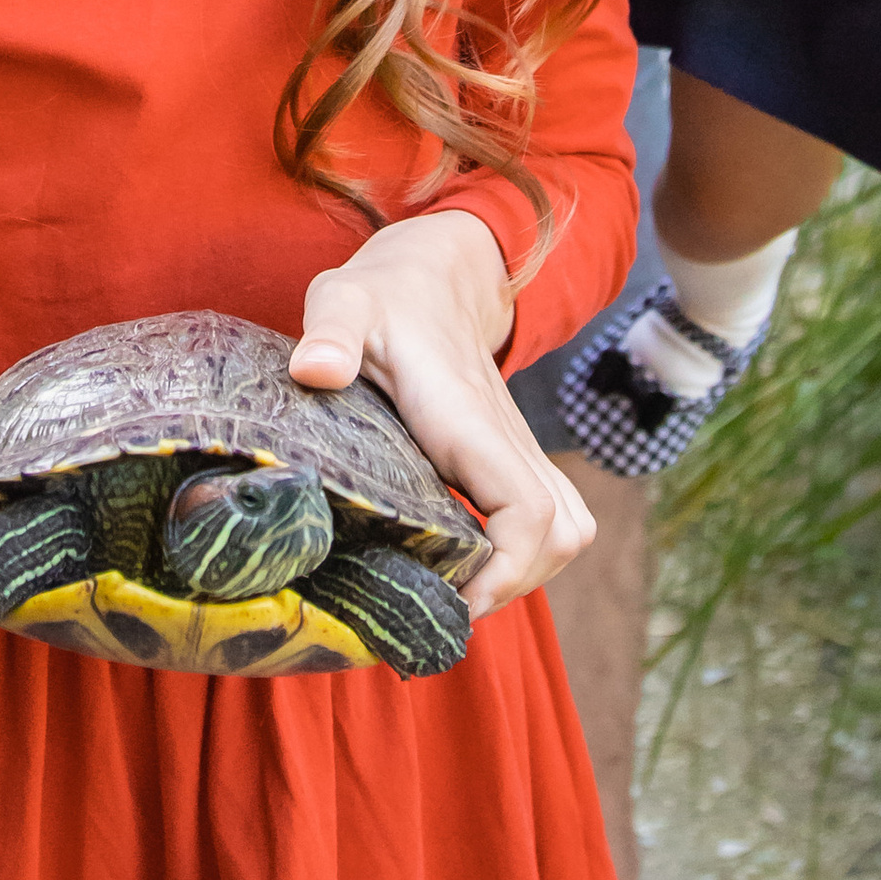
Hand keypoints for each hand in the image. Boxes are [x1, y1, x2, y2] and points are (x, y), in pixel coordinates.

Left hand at [288, 210, 595, 620]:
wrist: (434, 273)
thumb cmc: (383, 296)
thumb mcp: (345, 301)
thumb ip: (331, 330)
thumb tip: (315, 370)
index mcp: (468, 420)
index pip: (528, 512)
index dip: (505, 572)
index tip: (452, 603)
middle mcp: (506, 441)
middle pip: (561, 535)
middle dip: (514, 586)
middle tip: (442, 607)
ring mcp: (515, 451)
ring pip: (565, 531)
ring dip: (523, 573)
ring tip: (452, 592)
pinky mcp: (508, 459)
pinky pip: (545, 519)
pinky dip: (519, 554)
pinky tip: (459, 563)